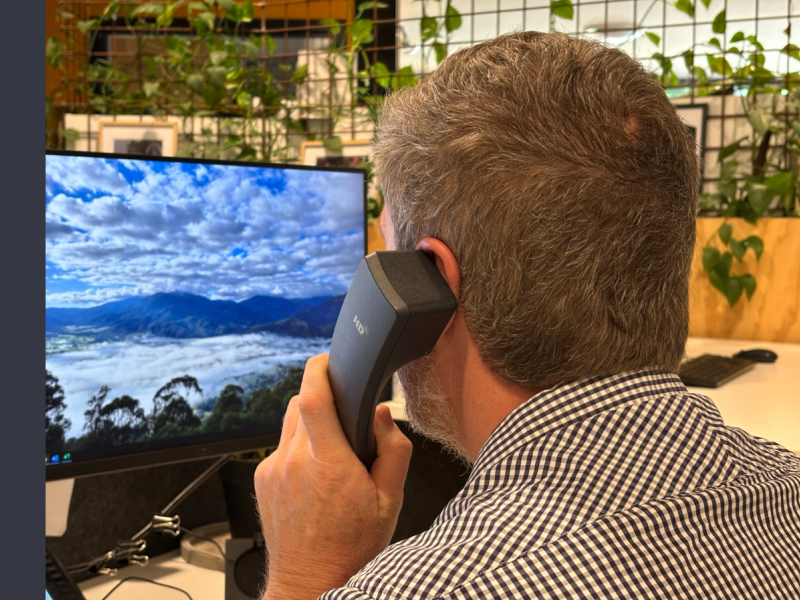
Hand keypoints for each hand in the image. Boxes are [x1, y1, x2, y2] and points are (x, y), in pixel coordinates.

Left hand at [255, 354, 412, 599]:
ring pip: (289, 421)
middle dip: (323, 399)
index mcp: (330, 464)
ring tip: (331, 449)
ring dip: (309, 421)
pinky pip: (280, 445)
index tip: (329, 360)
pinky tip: (313, 473)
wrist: (311, 581)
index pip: (314, 398)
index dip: (320, 368)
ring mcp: (273, 469)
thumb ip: (393, 452)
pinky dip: (298, 446)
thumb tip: (381, 415)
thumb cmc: (352, 547)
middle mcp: (295, 462)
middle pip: (301, 402)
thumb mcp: (391, 502)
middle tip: (345, 420)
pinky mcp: (262, 478)